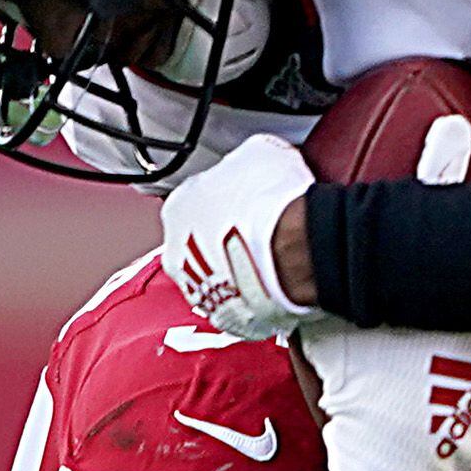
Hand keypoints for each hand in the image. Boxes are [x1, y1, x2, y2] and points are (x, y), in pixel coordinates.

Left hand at [161, 133, 322, 338]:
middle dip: (225, 240)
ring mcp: (199, 289)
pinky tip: (275, 283)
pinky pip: (237, 304)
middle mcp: (177, 252)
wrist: (293, 249)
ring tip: (270, 261)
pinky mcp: (225, 318)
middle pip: (200, 244)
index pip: (196, 201)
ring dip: (236, 271)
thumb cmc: (272, 203)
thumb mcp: (260, 153)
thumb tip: (255, 158)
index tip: (246, 202)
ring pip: (216, 277)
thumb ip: (243, 159)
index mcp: (176, 208)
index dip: (225, 201)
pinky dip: (252, 296)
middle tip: (258, 232)